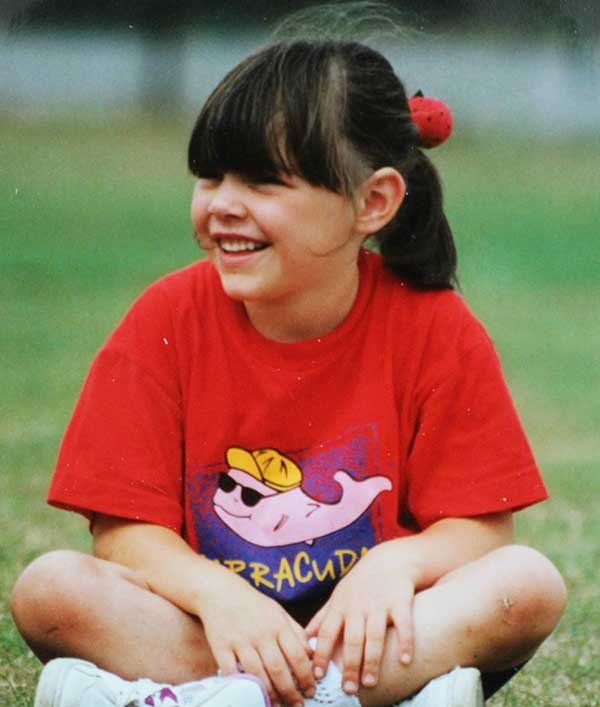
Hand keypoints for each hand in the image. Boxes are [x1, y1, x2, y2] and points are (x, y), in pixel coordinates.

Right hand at [195, 571, 314, 705]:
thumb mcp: (278, 612)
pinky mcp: (221, 646)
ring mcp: (240, 640)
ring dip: (269, 694)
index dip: (306, 676)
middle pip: (278, 669)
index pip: (297, 655)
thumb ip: (296, 632)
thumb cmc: (253, 605)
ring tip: (277, 705)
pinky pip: (232, 672)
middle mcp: (261, 633)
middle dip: (290, 692)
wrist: (220, 592)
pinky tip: (251, 696)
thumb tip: (312, 655)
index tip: (311, 691)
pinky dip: (241, 686)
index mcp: (278, 624)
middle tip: (297, 705)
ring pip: (257, 674)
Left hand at [305, 542, 416, 693]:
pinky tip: (405, 660)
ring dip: (372, 660)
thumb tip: (306, 638)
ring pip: (374, 635)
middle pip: (352, 639)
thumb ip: (323, 617)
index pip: (327, 632)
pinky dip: (405, 642)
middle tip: (348, 689)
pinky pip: (403, 624)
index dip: (321, 653)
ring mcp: (380, 604)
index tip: (317, 675)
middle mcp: (358, 606)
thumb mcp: (339, 595)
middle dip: (349, 665)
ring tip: (370, 682)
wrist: (390, 559)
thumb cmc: (361, 582)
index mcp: (341, 606)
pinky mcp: (400, 601)